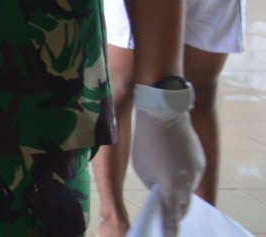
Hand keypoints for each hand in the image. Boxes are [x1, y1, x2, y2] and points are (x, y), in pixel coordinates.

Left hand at [132, 103, 204, 235]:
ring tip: (169, 193)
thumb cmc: (146, 141)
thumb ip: (153, 185)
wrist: (164, 116)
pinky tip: (174, 171)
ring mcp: (196, 172)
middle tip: (168, 217)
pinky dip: (184, 179)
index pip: (171, 216)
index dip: (170, 227)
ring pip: (189, 191)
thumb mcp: (141, 167)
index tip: (168, 234)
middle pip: (183, 207)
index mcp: (170, 187)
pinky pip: (193, 177)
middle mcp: (187, 183)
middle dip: (176, 213)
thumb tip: (161, 192)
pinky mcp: (201, 162)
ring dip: (180, 195)